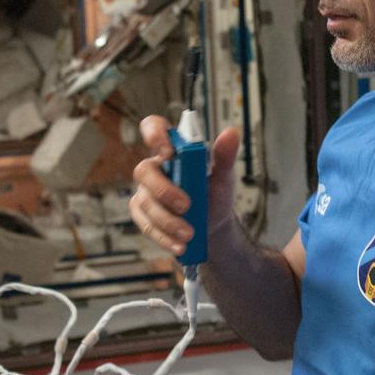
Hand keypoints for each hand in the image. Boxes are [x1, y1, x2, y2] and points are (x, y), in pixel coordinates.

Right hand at [129, 117, 240, 256]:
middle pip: (144, 171)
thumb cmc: (214, 196)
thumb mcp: (224, 177)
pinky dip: (163, 237)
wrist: (212, 228)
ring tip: (190, 233)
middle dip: (164, 190)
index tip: (168, 151)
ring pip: (146, 203)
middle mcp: (154, 169)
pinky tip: (179, 245)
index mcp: (172, 151)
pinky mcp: (143, 216)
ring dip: (168, 220)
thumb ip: (225, 156)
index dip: (154, 134)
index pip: (153, 128)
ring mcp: (145, 193)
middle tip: (187, 205)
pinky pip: (146, 225)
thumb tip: (231, 133)